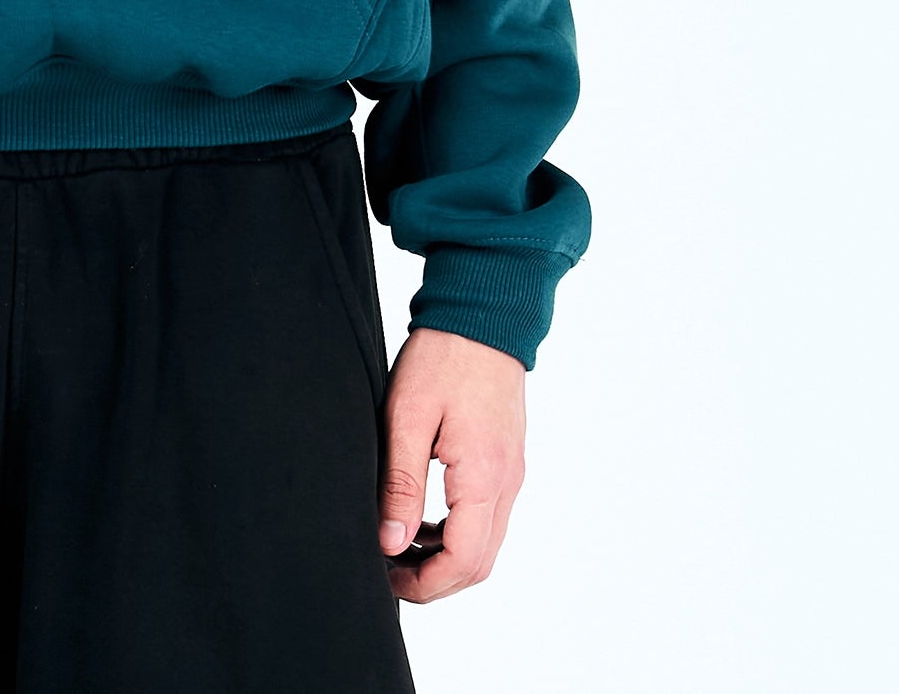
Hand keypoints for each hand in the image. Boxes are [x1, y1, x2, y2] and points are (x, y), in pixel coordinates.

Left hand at [378, 326, 526, 602]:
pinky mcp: (506, 460)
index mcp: (484, 475)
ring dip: (445, 557)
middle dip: (435, 579)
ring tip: (398, 544)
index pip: (463, 560)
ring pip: (486, 543)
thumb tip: (391, 542)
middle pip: (479, 563)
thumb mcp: (407, 416)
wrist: (482, 314)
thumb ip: (401, 484)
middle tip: (389, 571)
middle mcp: (507, 482)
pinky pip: (488, 516)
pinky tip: (422, 518)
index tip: (387, 578)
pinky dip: (457, 531)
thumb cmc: (443, 356)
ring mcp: (511, 472)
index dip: (425, 583)